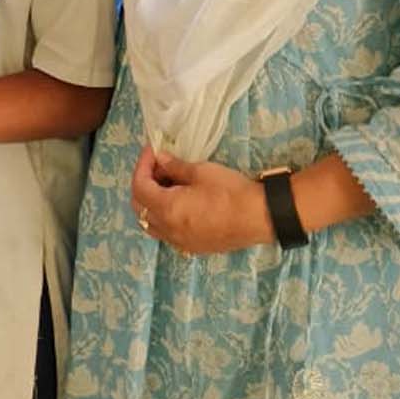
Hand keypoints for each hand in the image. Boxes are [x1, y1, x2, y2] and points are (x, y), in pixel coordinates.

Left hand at [130, 145, 272, 254]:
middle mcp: (169, 230)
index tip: (152, 151)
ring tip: (167, 183)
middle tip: (157, 165)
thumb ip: (175, 166)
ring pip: (151, 223)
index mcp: (168, 210)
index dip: (142, 166)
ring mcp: (181, 242)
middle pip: (140, 207)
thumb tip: (160, 159)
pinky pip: (167, 233)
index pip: (140, 187)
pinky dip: (164, 216)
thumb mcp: (201, 172)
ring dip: (151, 202)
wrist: (259, 218)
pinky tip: (179, 202)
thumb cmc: (230, 192)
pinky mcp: (193, 247)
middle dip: (144, 183)